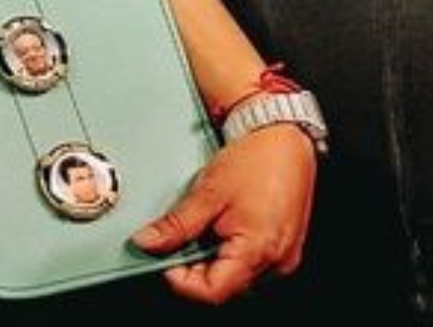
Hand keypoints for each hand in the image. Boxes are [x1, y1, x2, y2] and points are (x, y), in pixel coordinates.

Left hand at [130, 124, 315, 303]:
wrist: (284, 139)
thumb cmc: (255, 160)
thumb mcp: (207, 193)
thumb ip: (176, 225)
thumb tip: (148, 242)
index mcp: (258, 252)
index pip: (211, 292)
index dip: (180, 280)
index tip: (162, 258)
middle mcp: (276, 262)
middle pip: (224, 286)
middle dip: (194, 268)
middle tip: (177, 240)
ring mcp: (283, 257)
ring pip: (236, 277)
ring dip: (212, 260)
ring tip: (204, 228)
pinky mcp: (284, 248)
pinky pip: (251, 264)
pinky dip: (230, 252)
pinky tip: (222, 228)